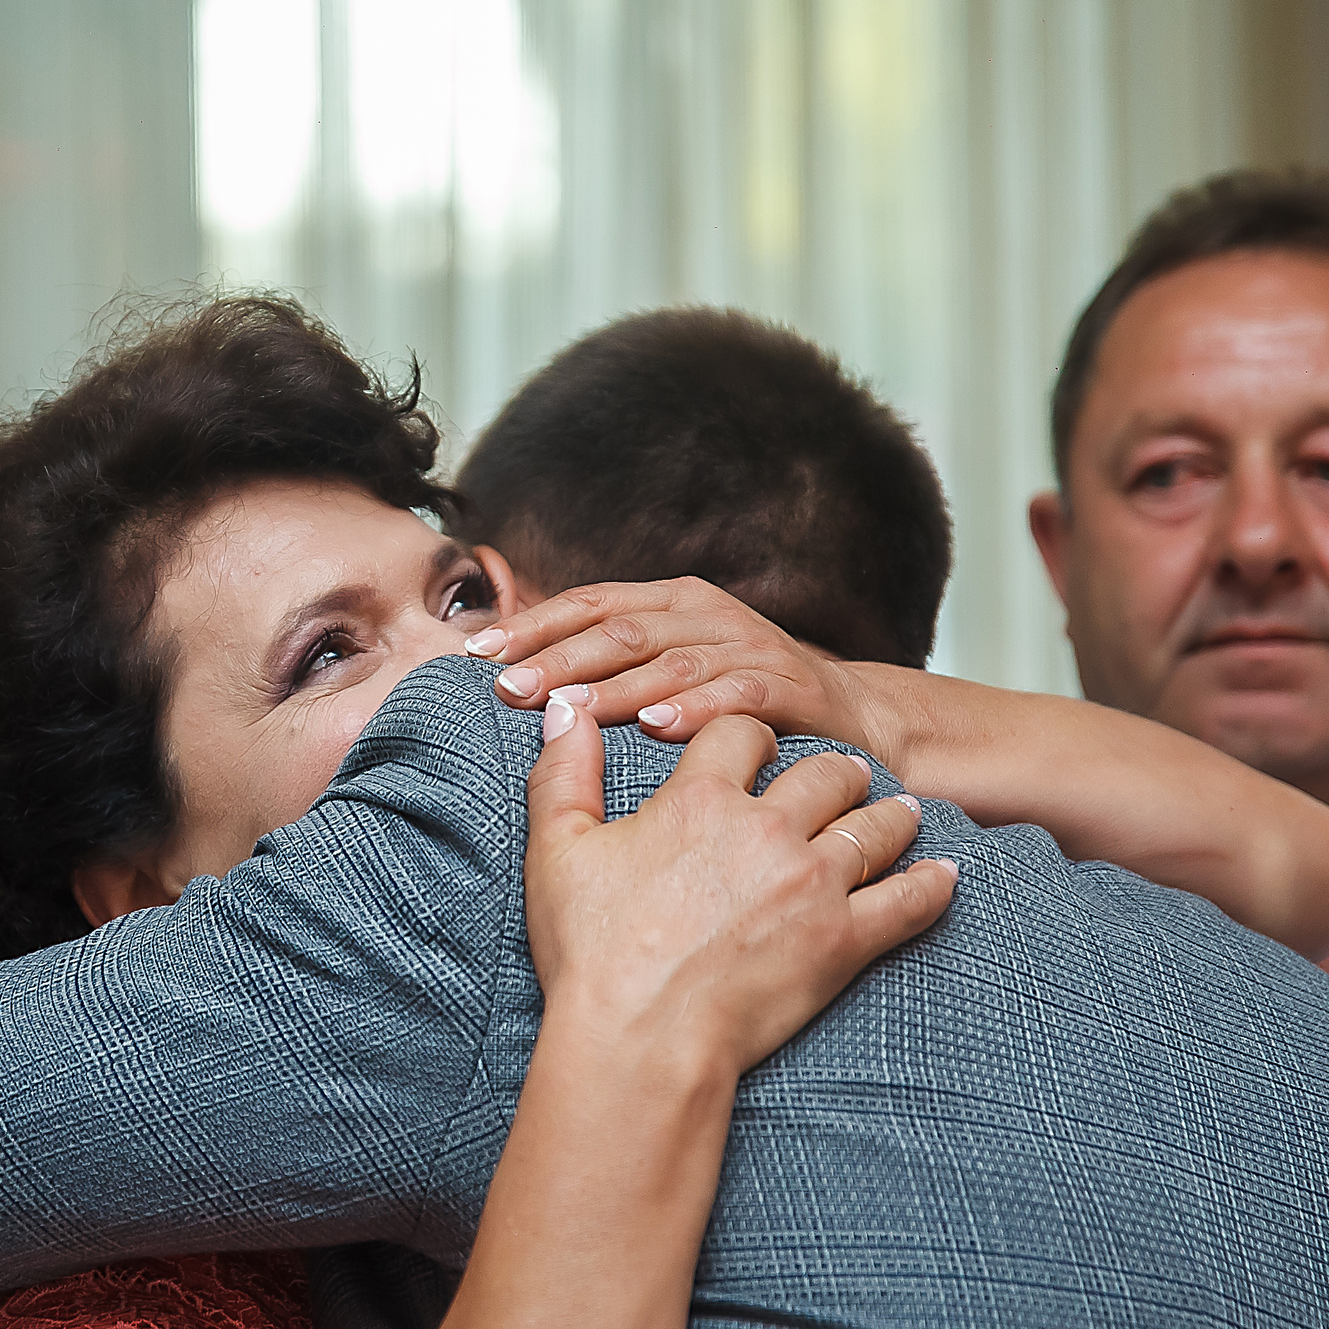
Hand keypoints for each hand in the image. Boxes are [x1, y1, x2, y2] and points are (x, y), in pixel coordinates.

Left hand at [468, 577, 887, 748]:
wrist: (850, 716)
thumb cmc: (738, 697)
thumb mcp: (673, 666)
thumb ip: (610, 663)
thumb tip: (519, 674)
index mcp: (671, 601)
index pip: (589, 603)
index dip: (533, 625)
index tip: (477, 653)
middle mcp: (706, 613)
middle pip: (620, 630)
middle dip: (558, 659)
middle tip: (507, 688)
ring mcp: (748, 645)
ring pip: (669, 662)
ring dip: (613, 687)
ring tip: (566, 710)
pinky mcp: (786, 685)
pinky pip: (734, 694)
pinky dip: (693, 709)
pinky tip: (656, 727)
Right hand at [524, 697, 957, 1079]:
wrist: (639, 1039)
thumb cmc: (591, 952)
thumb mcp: (557, 851)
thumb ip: (563, 772)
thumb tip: (565, 709)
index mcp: (700, 798)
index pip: (743, 733)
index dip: (752, 734)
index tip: (758, 747)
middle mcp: (767, 828)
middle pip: (826, 774)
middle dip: (838, 771)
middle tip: (848, 777)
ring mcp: (814, 883)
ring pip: (875, 827)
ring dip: (891, 815)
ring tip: (901, 812)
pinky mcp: (844, 940)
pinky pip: (908, 901)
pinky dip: (932, 886)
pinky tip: (945, 876)